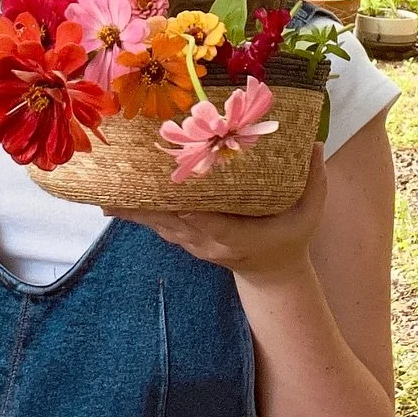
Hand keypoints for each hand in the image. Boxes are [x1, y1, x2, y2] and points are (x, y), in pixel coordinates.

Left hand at [104, 141, 327, 283]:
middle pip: (170, 223)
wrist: (273, 273)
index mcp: (237, 236)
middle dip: (143, 207)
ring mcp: (194, 244)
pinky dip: (136, 213)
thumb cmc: (291, 237)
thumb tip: (315, 143)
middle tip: (113, 188)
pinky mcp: (185, 239)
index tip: (164, 195)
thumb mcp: (310, 213)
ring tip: (102, 192)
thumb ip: (314, 180)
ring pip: (158, 225)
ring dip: (132, 210)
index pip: (206, 223)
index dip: (185, 211)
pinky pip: (157, 224)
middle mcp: (208, 242)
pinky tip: (111, 201)